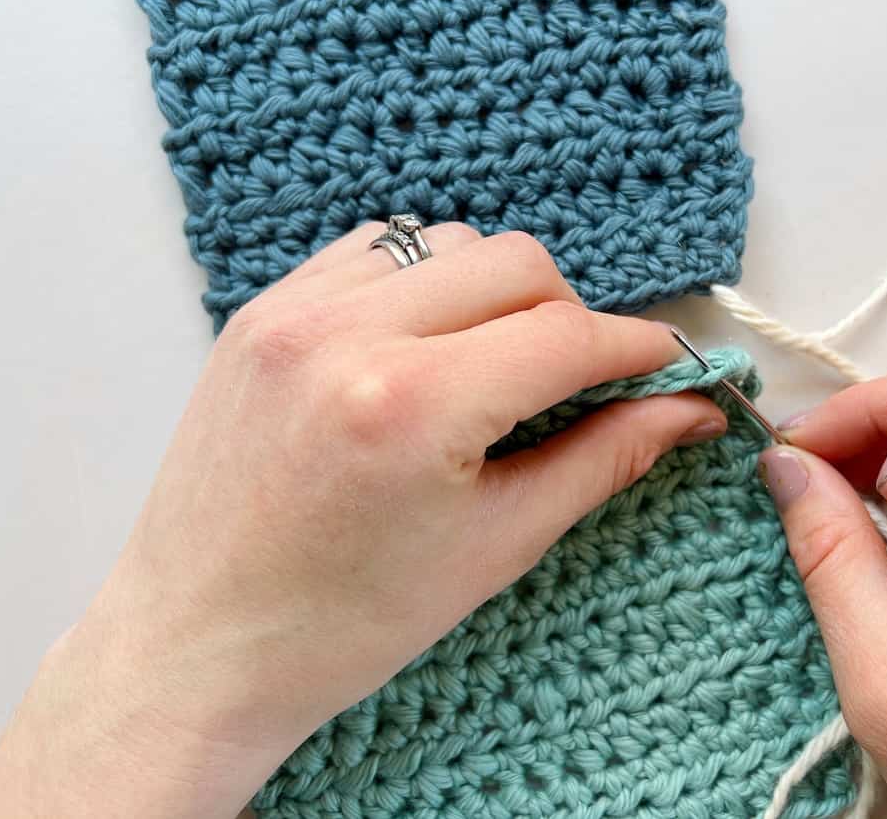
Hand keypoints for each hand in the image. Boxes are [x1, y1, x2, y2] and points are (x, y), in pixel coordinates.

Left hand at [0, 224, 725, 818]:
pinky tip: (428, 343)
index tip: (670, 366)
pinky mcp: (262, 312)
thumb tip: (687, 410)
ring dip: (497, 293)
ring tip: (495, 366)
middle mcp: (348, 333)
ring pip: (449, 242)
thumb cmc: (344, 622)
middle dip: (572, 316)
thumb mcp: (496, 545)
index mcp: (413, 403)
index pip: (567, 335)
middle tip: (579, 382)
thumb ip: (603, 459)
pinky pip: (376, 251)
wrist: (199, 644)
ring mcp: (293, 311)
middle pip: (518, 263)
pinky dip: (425, 281)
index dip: (637, 348)